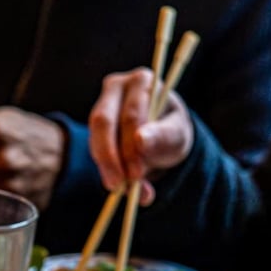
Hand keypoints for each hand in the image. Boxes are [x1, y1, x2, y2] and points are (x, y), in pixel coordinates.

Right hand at [88, 67, 194, 204]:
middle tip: (120, 185)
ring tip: (121, 188)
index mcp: (143, 82)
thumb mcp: (177, 135)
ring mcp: (101, 106)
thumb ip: (163, 137)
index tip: (136, 174)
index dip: (130, 145)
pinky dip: (105, 169)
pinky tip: (118, 182)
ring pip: (95, 138)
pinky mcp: (93, 127)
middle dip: (111, 157)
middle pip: (103, 122)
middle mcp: (117, 87)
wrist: (163, 138)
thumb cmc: (172, 130)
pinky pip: (94, 149)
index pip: (130, 113)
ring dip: (107, 166)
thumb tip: (141, 142)